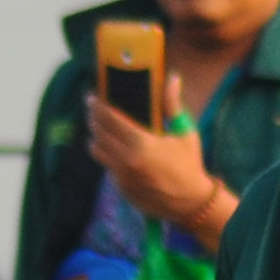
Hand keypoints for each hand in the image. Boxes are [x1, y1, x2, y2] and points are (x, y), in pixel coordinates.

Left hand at [85, 78, 234, 242]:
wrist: (189, 202)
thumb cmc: (189, 163)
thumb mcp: (185, 132)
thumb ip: (173, 104)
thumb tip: (171, 78)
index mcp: (141, 143)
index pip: (110, 119)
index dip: (98, 106)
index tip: (91, 97)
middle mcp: (127, 160)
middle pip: (99, 133)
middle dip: (93, 118)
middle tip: (92, 109)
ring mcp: (121, 176)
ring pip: (97, 151)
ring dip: (95, 137)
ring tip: (97, 127)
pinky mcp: (120, 187)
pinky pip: (106, 166)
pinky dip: (106, 154)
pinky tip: (112, 147)